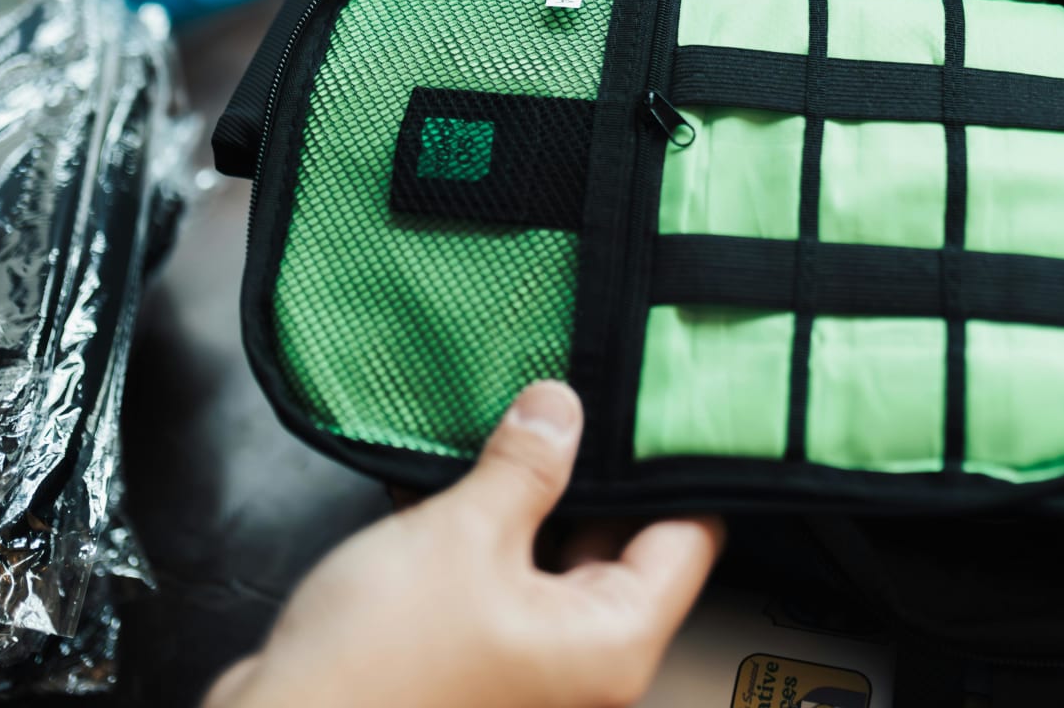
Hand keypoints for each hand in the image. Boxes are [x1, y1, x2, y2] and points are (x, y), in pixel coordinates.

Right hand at [202, 382, 722, 707]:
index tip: (660, 400)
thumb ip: (524, 464)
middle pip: (624, 543)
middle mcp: (583, 662)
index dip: (678, 464)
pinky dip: (488, 529)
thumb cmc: (374, 668)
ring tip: (514, 422)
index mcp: (610, 642)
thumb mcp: (463, 535)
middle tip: (575, 396)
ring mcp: (531, 662)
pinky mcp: (480, 654)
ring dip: (532, 494)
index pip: (689, 538)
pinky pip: (506, 574)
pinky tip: (456, 473)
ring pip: (556, 553)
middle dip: (593, 469)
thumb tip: (560, 408)